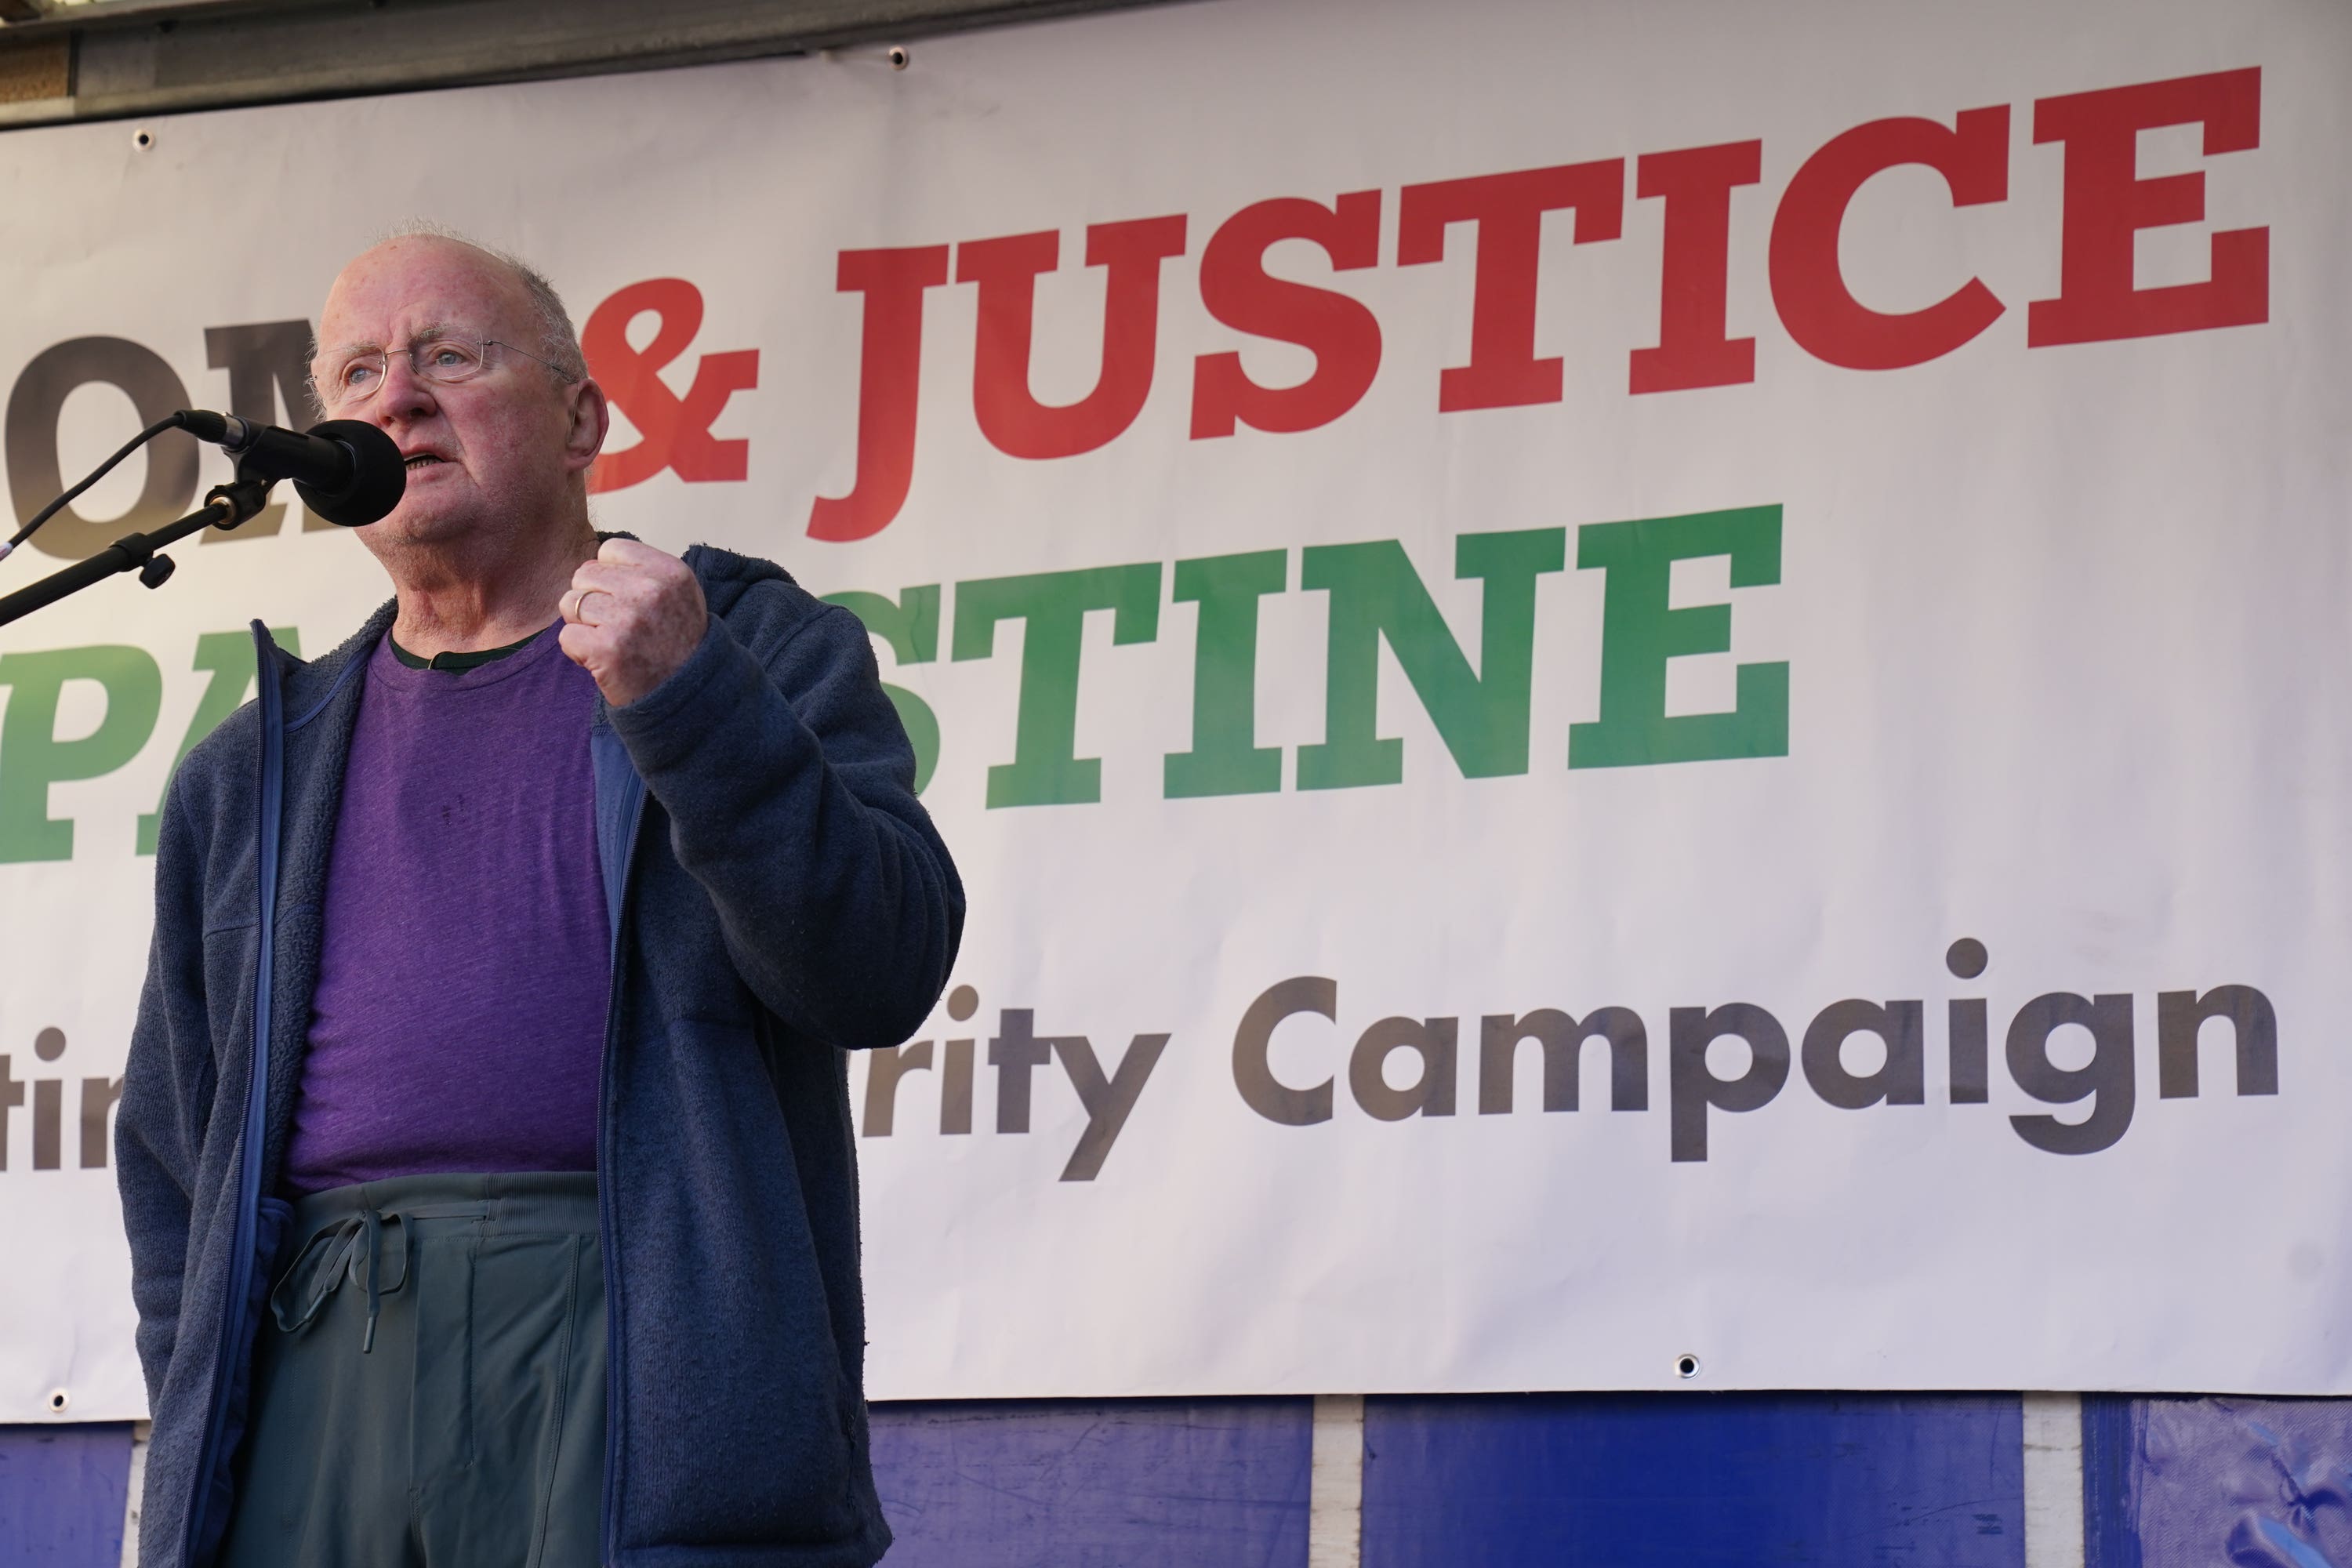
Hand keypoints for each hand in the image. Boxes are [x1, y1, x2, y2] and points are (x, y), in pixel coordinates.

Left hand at [559, 538, 707, 706]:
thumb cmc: (676, 642)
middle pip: (584, 574)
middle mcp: (650, 590)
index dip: (610, 576)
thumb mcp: (677, 593)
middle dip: (592, 599)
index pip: (609, 550)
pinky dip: (578, 652)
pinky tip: (603, 659)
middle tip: (619, 625)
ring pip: (570, 603)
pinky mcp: (607, 649)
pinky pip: (567, 636)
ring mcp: (627, 619)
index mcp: (669, 571)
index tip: (627, 599)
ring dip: (584, 626)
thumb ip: (641, 570)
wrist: (687, 694)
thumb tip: (591, 563)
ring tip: (611, 641)